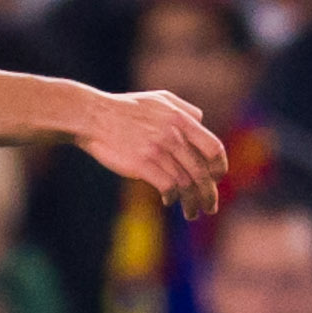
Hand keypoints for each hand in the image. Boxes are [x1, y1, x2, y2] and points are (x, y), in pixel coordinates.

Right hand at [78, 90, 226, 217]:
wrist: (92, 116)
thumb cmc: (124, 108)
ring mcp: (158, 150)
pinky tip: (168, 201)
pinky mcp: (142, 164)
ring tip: (191, 213)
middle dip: (209, 194)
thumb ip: (184, 109)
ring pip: (186, 183)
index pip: (213, 148)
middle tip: (210, 208)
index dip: (219, 167)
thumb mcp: (159, 99)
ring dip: (191, 202)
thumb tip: (201, 121)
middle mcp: (174, 136)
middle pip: (202, 172)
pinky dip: (171, 197)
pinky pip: (167, 187)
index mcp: (181, 120)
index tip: (216, 179)